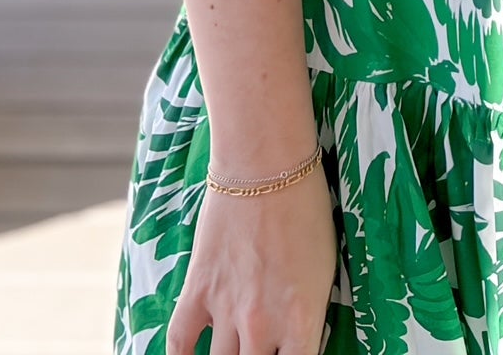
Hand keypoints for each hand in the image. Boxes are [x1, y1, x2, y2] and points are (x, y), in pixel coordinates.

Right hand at [167, 162, 335, 354]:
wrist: (266, 165)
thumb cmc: (306, 209)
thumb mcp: (323, 268)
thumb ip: (307, 314)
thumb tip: (295, 341)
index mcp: (303, 320)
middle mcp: (263, 325)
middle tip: (259, 348)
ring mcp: (226, 310)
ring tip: (232, 348)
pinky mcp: (197, 290)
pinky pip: (179, 344)